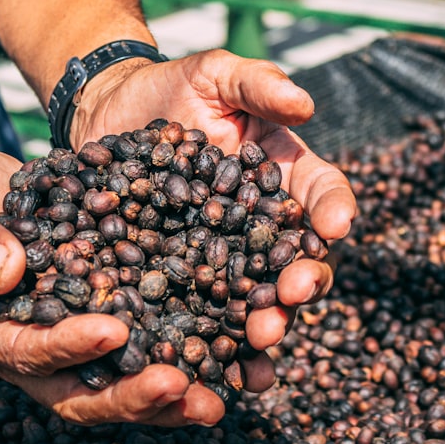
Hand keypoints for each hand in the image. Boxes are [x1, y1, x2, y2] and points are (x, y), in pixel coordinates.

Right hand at [0, 148, 225, 425]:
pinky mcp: (93, 325)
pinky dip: (174, 360)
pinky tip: (221, 362)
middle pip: (74, 393)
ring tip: (212, 400)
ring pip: (111, 387)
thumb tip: (5, 271)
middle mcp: (20, 350)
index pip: (23, 351)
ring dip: (161, 398)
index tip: (113, 330)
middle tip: (178, 387)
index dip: (66, 347)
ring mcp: (61, 343)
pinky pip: (134, 353)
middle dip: (126, 396)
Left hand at [71, 48, 357, 390]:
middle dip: (300, 283)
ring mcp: (223, 256)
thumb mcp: (216, 74)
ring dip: (265, 323)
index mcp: (283, 176)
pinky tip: (217, 369)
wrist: (109, 114)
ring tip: (259, 343)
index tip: (334, 228)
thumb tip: (305, 104)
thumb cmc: (172, 89)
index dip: (334, 211)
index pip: (323, 195)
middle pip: (295, 260)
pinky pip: (203, 312)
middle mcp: (262, 224)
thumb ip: (257, 85)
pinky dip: (213, 342)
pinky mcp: (181, 277)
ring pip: (256, 298)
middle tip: (290, 299)